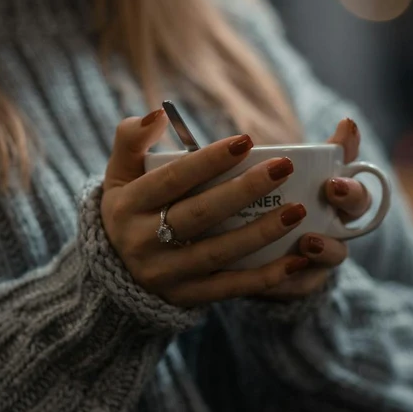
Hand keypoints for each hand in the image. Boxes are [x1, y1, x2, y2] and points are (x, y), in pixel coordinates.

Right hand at [100, 110, 312, 306]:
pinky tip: (297, 260)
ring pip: (218, 253)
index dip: (209, 160)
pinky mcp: (187, 297)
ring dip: (261, 232)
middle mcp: (143, 242)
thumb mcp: (118, 174)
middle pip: (200, 214)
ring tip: (297, 210)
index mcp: (128, 206)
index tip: (246, 140)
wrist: (115, 270)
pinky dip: (266, 277)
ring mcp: (166, 274)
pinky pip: (230, 288)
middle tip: (283, 168)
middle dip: (244, 190)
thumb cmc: (130, 207)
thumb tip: (157, 114)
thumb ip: (130, 139)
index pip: (173, 179)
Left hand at [262, 118, 369, 299]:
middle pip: (358, 211)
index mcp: (335, 194)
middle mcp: (337, 223)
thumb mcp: (280, 171)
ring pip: (338, 253)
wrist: (245, 251)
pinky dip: (296, 278)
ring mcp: (324, 255)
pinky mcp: (303, 282)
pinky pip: (305, 283)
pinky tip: (283, 273)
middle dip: (349, 197)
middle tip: (331, 188)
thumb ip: (306, 150)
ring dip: (327, 247)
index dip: (354, 164)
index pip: (356, 176)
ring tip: (308, 241)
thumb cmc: (272, 200)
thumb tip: (344, 120)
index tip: (342, 144)